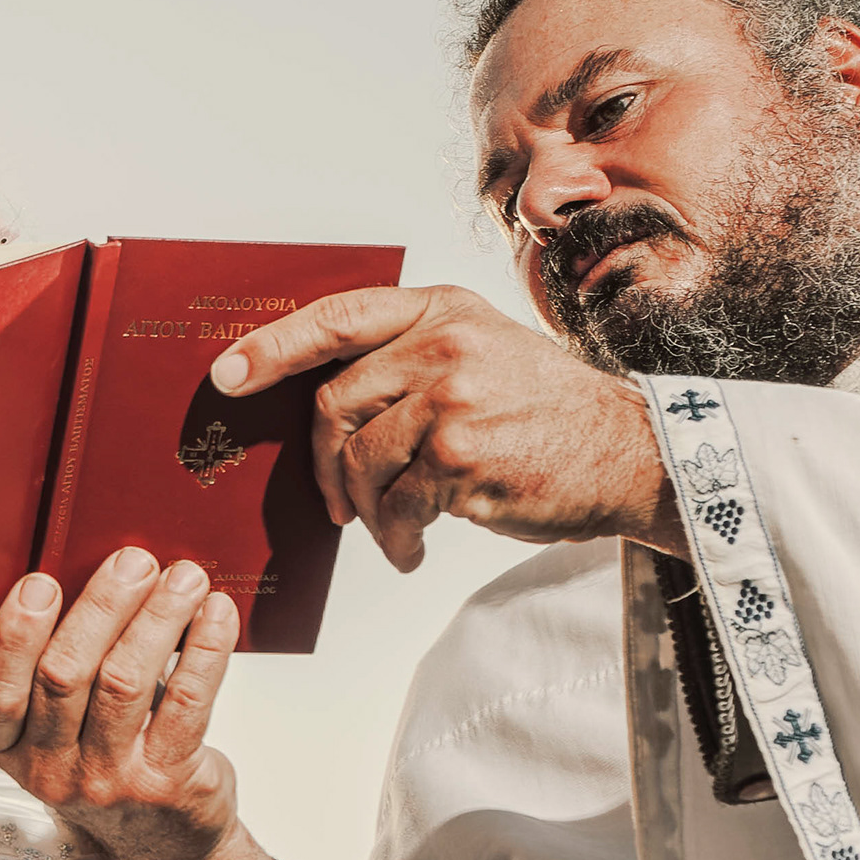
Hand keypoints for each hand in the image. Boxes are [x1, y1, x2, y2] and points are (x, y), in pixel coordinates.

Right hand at [0, 550, 240, 859]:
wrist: (166, 847)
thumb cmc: (111, 768)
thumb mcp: (60, 733)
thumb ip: (57, 673)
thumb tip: (92, 579)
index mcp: (12, 750)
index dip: (15, 633)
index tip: (42, 583)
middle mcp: (51, 770)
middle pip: (64, 674)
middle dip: (101, 606)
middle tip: (134, 562)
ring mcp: (108, 781)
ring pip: (124, 681)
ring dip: (157, 618)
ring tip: (184, 579)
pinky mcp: (165, 783)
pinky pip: (187, 702)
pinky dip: (205, 650)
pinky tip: (215, 616)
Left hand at [213, 284, 684, 571]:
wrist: (631, 455)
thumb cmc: (545, 415)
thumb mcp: (484, 353)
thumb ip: (412, 359)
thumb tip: (325, 407)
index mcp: (442, 310)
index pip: (337, 317)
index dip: (273, 346)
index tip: (228, 375)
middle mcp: (444, 343)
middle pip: (333, 402)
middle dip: (324, 465)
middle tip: (338, 505)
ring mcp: (452, 396)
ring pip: (360, 460)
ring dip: (366, 511)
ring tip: (392, 532)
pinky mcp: (461, 453)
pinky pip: (396, 503)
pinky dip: (395, 537)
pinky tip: (412, 549)